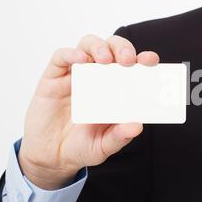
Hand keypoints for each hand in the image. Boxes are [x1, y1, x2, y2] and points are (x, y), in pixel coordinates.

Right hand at [18, 34, 159, 189]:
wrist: (51, 156)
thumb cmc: (81, 146)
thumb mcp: (104, 146)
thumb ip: (120, 136)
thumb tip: (137, 126)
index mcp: (117, 89)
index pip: (133, 66)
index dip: (143, 59)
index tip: (151, 60)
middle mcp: (99, 77)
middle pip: (113, 48)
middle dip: (122, 48)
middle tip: (127, 60)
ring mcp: (77, 75)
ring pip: (89, 45)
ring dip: (99, 47)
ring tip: (105, 60)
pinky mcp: (54, 78)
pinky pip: (61, 57)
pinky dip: (71, 54)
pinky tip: (80, 61)